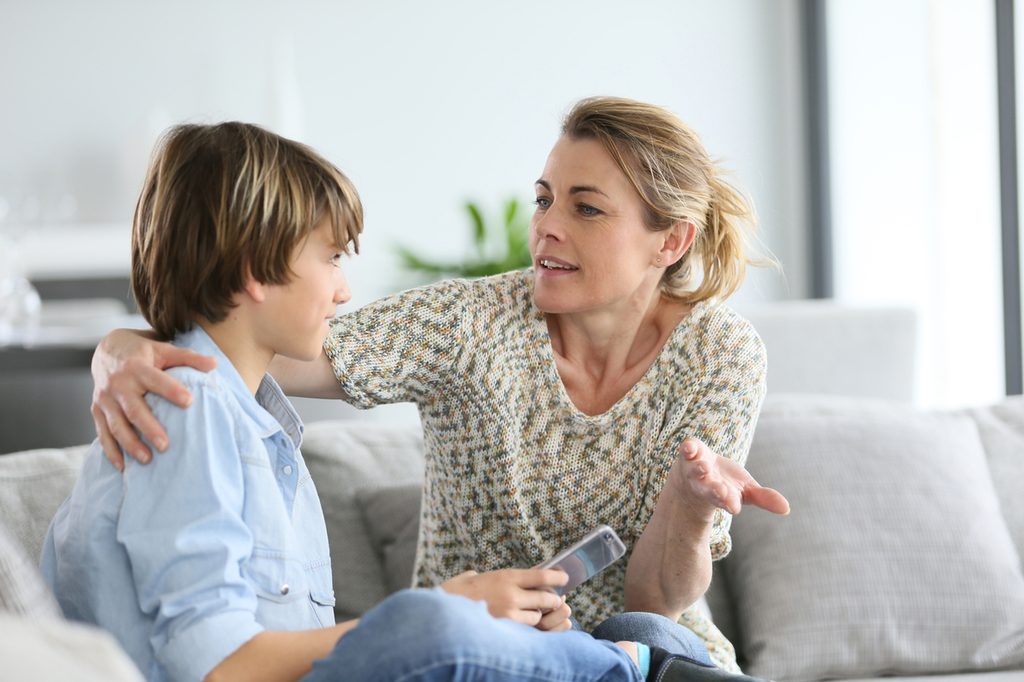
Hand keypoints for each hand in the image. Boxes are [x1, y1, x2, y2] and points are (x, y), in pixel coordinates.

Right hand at [91, 328, 216, 469]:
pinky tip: (123, 467)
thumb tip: (215, 364)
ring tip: (147, 459)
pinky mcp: (97, 410)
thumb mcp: (164, 350)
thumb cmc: (142, 352)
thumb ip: (188, 357)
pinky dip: (111, 451)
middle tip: (166, 445)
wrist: (107, 350)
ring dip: (130, 444)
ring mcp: (105, 399)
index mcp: (136, 367)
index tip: (189, 402)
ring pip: (116, 425)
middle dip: (149, 428)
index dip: (171, 390)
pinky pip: (102, 433)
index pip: (155, 380)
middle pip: (133, 409)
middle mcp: (118, 384)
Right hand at [440, 569, 569, 628]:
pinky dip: (526, 628)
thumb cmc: (452, 595)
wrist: (441, 614)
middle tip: (552, 600)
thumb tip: (485, 576)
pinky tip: (519, 626)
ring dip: (537, 616)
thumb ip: (485, 576)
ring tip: (529, 615)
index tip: (565, 578)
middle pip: (547, 597)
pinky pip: (527, 630)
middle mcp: (511, 592)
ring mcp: (510, 613)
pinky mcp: (506, 630)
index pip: (541, 574)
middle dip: (551, 600)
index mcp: (505, 575)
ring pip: (538, 616)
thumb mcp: (469, 578)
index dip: (556, 577)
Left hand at [673, 437, 789, 517]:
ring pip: (695, 471)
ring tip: (704, 468)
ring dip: (699, 469)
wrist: (691, 477)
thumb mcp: (746, 491)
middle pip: (709, 489)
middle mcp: (706, 484)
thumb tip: (787, 509)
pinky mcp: (689, 454)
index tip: (733, 507)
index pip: (727, 501)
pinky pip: (686, 451)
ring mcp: (694, 469)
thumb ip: (764, 498)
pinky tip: (690, 448)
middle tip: (720, 490)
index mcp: (722, 495)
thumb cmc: (724, 484)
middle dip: (715, 490)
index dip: (730, 503)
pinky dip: (688, 449)